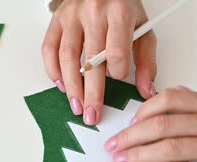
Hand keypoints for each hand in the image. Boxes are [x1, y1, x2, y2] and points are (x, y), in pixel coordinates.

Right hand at [42, 0, 156, 124]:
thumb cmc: (123, 6)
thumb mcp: (143, 27)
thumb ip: (147, 60)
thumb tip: (147, 91)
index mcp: (120, 13)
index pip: (116, 52)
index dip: (118, 71)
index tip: (119, 79)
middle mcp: (94, 13)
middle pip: (91, 60)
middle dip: (92, 92)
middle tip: (92, 115)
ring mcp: (72, 16)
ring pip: (67, 57)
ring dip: (71, 86)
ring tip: (76, 106)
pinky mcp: (57, 20)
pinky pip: (49, 48)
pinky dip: (53, 70)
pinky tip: (61, 85)